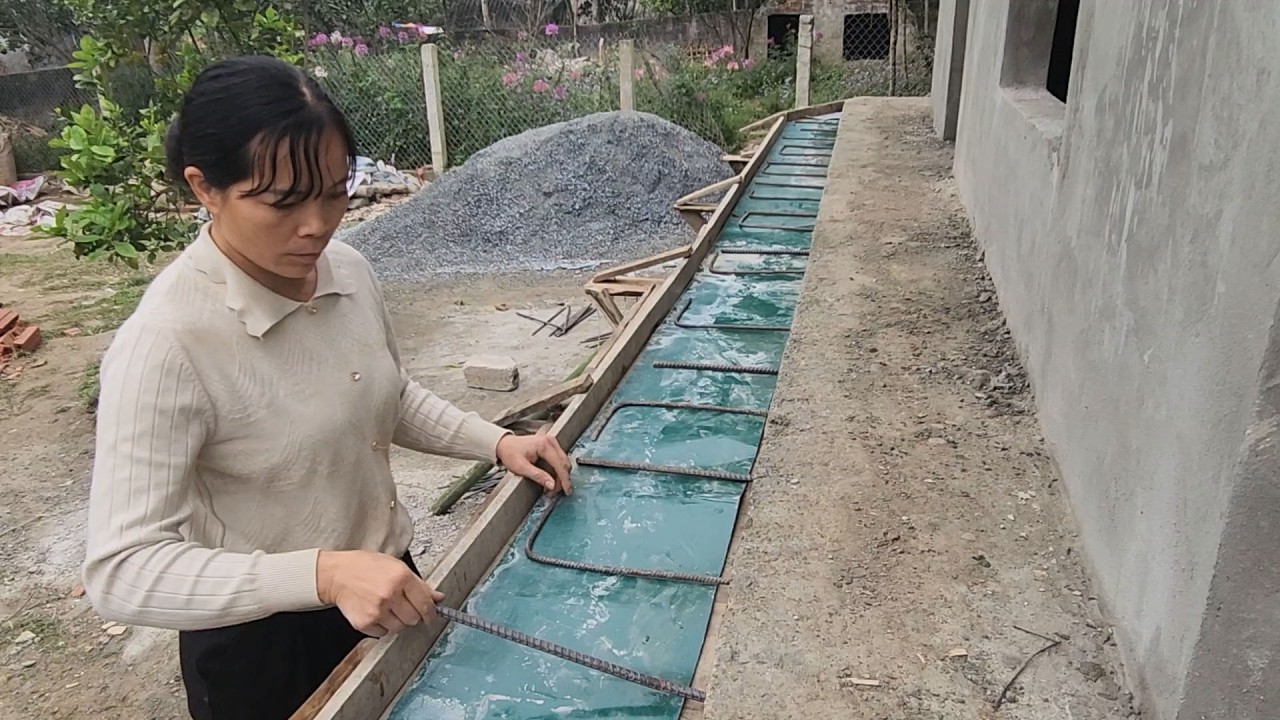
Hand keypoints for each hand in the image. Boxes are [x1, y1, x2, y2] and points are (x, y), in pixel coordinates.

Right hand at [316, 550, 443, 636]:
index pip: (425, 603)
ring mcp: (377, 610)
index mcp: (401, 577)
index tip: (431, 617)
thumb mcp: (396, 566)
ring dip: (397, 621)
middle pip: (414, 618)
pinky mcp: (365, 622)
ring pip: (400, 628)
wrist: (336, 574)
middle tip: (403, 607)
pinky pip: (383, 633)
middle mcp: (390, 594)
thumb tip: (438, 598)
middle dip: (412, 615)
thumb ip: (419, 584)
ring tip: (387, 607)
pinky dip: (382, 626)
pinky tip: (375, 612)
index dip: (431, 613)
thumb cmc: (365, 567)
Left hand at [495, 430, 571, 495]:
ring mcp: (551, 442)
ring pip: (563, 462)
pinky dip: (557, 470)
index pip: (560, 464)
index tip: (566, 490)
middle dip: (562, 479)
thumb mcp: (521, 467)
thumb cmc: (510, 453)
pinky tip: (551, 479)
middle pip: (564, 463)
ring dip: (560, 476)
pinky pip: (559, 459)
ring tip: (551, 487)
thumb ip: (538, 476)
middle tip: (555, 492)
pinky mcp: (550, 445)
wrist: (504, 444)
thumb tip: (551, 484)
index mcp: (544, 445)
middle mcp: (550, 441)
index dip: (564, 480)